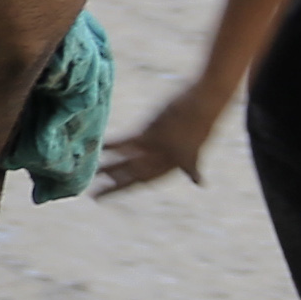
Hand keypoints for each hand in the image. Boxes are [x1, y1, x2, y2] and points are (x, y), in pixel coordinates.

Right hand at [94, 93, 228, 196]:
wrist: (208, 102)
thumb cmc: (205, 120)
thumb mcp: (200, 148)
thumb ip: (193, 166)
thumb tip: (200, 184)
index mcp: (175, 165)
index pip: (148, 181)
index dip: (131, 188)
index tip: (114, 194)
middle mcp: (165, 161)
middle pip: (134, 178)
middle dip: (114, 187)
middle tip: (94, 197)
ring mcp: (157, 148)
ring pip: (128, 164)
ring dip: (108, 171)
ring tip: (92, 176)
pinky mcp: (151, 133)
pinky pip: (127, 143)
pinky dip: (112, 145)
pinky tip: (100, 147)